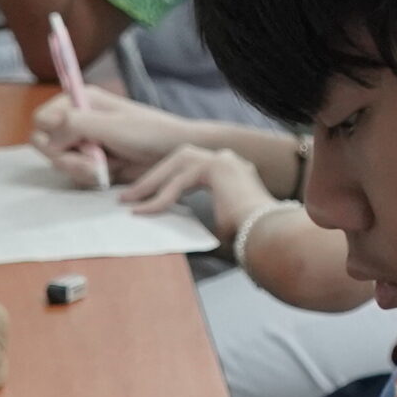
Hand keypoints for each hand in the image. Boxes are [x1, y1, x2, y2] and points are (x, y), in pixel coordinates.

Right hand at [28, 90, 209, 188]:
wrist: (173, 154)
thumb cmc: (148, 133)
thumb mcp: (111, 125)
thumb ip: (76, 124)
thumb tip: (45, 135)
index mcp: (80, 101)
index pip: (41, 118)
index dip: (50, 135)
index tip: (71, 143)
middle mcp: (77, 120)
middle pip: (44, 144)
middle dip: (65, 158)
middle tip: (90, 164)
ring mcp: (82, 142)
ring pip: (58, 162)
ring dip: (79, 170)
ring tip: (105, 168)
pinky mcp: (90, 162)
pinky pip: (73, 175)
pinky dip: (87, 178)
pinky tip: (108, 173)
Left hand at [119, 145, 278, 247]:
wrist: (267, 235)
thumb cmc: (249, 237)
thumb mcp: (219, 223)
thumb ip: (200, 216)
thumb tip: (179, 227)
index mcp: (231, 171)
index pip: (188, 168)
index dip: (164, 181)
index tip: (143, 195)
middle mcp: (229, 160)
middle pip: (179, 160)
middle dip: (152, 178)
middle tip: (129, 195)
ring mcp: (224, 159)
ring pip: (176, 166)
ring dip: (151, 184)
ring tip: (130, 201)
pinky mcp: (217, 167)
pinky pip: (180, 181)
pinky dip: (161, 197)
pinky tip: (146, 210)